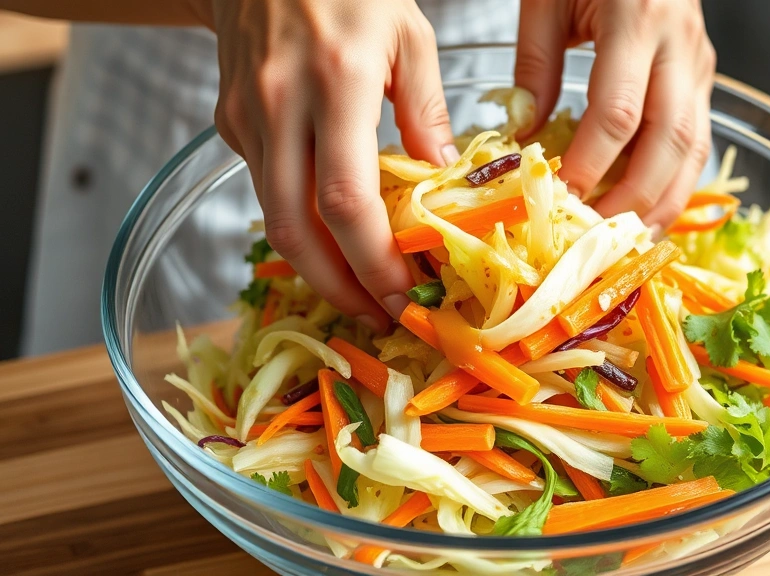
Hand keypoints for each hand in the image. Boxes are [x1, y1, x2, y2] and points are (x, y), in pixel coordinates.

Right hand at [207, 0, 457, 331]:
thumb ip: (427, 112)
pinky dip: (300, 224)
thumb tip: (444, 182)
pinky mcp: (229, 123)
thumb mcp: (409, 35)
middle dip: (339, 288)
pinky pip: (266, 189)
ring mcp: (246, 118)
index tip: (403, 294)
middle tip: (377, 315)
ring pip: (274, 219)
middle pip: (298, 230)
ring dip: (317, 267)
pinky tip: (333, 234)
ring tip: (360, 289)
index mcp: (336, 83)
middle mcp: (280, 107)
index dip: (373, 261)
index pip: (346, 199)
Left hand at [515, 0, 715, 229]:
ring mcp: (701, 63)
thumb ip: (534, 67)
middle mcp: (680, 47)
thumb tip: (524, 137)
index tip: (558, 202)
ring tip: (630, 241)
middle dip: (632, 198)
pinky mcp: (706, 77)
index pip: (617, 113)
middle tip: (598, 239)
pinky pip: (698, 140)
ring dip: (663, 202)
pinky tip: (650, 209)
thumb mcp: (548, 0)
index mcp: (638, 19)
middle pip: (667, 142)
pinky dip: (676, 182)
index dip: (590, 166)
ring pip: (694, 148)